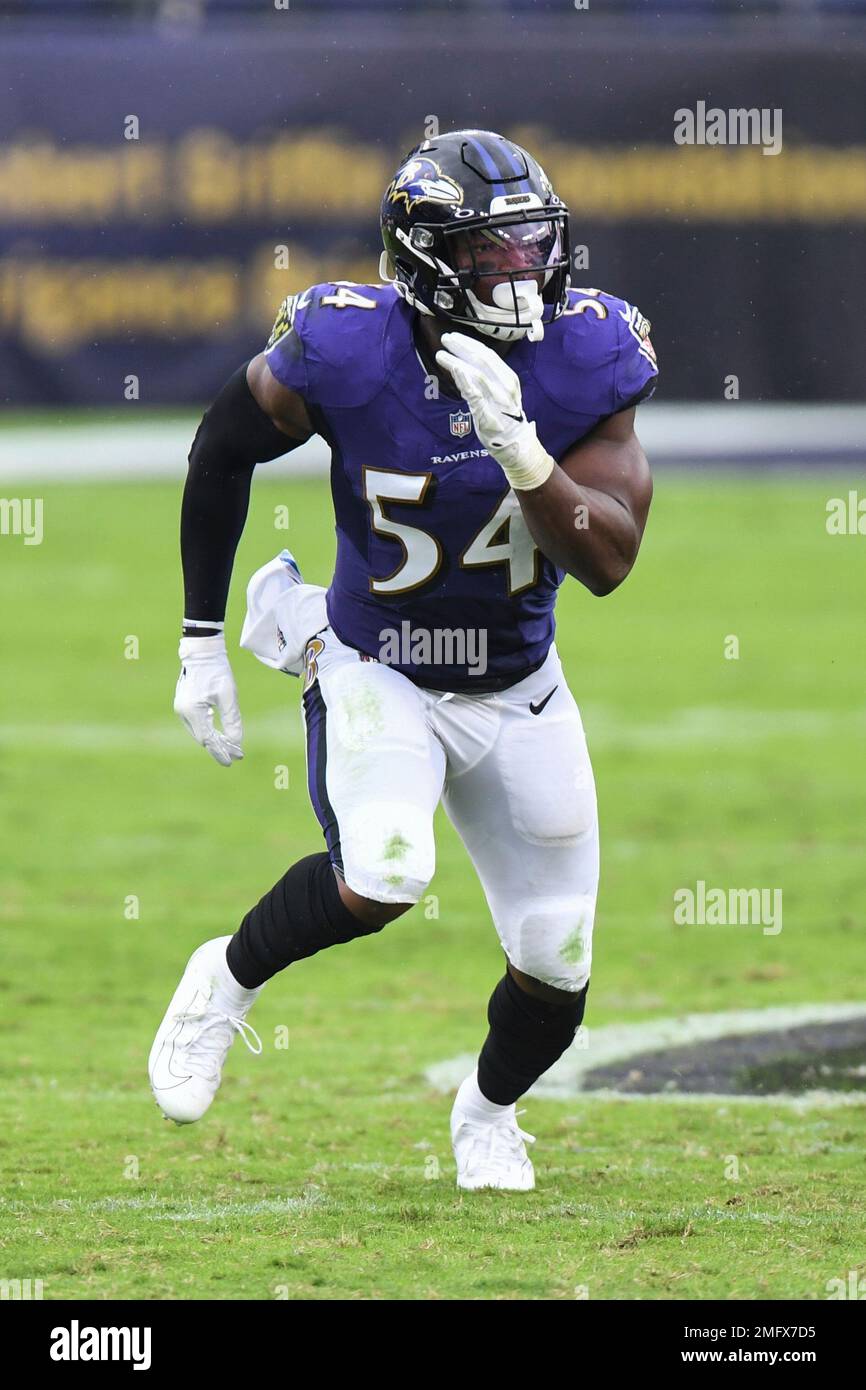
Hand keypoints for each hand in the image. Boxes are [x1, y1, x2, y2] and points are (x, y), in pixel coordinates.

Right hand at [174, 634, 243, 765]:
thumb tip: (236, 743)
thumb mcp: (229, 696)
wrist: (202, 652)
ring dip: (213, 739)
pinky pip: (195, 723)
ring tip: (230, 747)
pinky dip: (207, 729)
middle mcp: (183, 712)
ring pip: (198, 731)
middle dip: (219, 747)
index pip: (208, 739)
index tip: (233, 761)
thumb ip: (232, 720)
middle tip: (236, 755)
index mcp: (193, 710)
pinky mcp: (182, 704)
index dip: (221, 752)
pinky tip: (218, 733)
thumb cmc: (217, 671)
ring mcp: (180, 708)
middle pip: (202, 737)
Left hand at [434, 332, 553, 490]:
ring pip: (476, 373)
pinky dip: (463, 379)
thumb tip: (464, 364)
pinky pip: (474, 393)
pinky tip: (454, 369)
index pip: (488, 354)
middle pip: (482, 359)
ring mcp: (496, 399)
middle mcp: (505, 386)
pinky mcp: (487, 413)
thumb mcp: (502, 393)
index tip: (455, 338)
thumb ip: (486, 378)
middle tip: (445, 339)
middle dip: (462, 347)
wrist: (515, 443)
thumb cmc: (505, 417)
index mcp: (509, 378)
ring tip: (441, 355)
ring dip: (457, 361)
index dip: (470, 343)